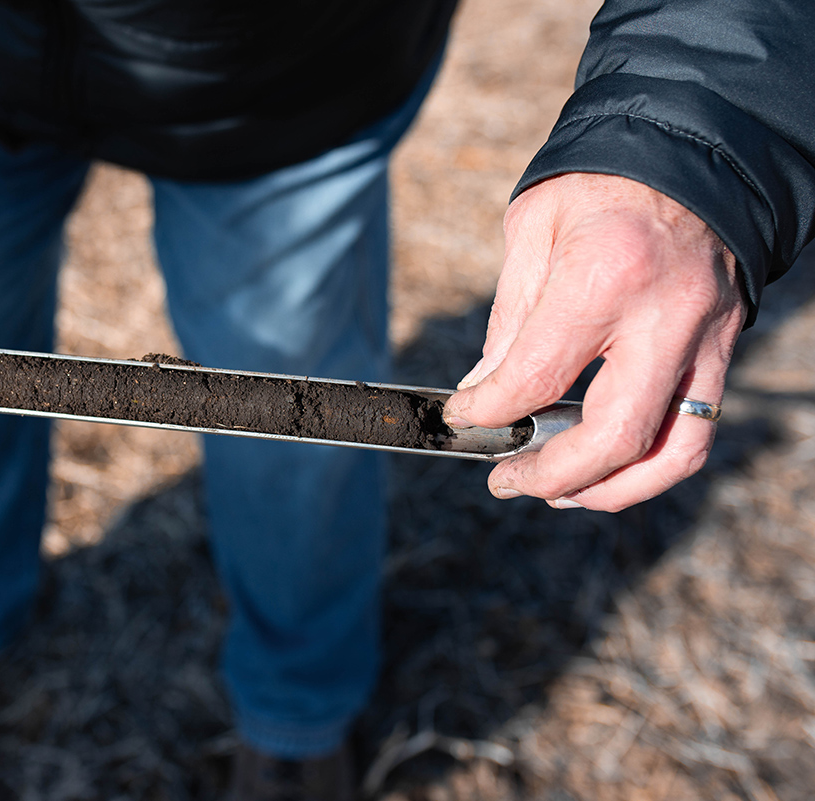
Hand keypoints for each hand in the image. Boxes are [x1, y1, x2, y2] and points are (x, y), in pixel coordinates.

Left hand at [442, 173, 746, 511]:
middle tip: (507, 481)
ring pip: (672, 452)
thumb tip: (484, 392)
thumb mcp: (532, 230)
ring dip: (610, 489)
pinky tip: (603, 468)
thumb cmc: (600, 183)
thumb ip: (509, 318)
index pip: (537, 377)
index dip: (489, 413)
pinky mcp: (725, 349)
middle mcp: (665, 316)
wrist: (692, 149)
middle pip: (613, 436)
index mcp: (604, 276)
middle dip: (551, 476)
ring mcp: (707, 338)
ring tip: (558, 490)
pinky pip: (696, 431)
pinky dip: (649, 463)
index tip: (462, 419)